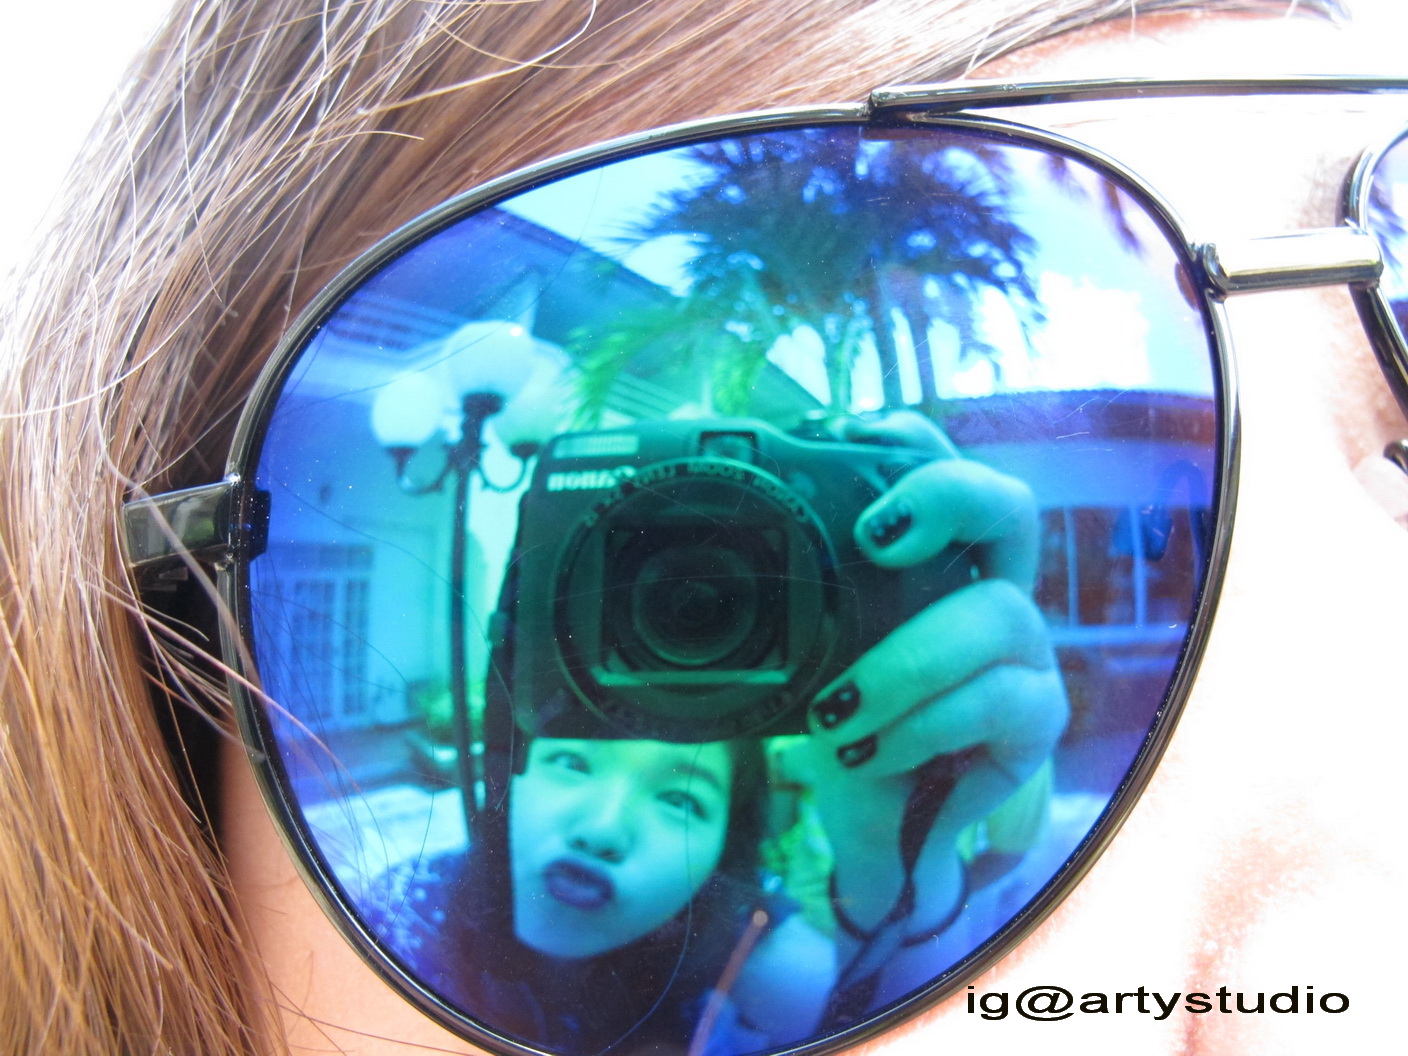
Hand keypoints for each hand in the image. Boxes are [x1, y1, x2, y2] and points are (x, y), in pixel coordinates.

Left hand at [800, 416, 1068, 934]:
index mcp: (928, 554)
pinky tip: (870, 753)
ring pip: (995, 615)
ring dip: (906, 665)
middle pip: (1005, 507)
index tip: (848, 442)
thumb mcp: (795, 658)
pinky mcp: (1035, 716)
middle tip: (874, 539)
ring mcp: (1022, 648)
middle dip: (948, 499)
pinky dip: (924, 727)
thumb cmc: (841, 711)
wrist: (877, 808)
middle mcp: (985, 583)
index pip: (937, 464)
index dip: (908, 442)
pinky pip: (1002, 702)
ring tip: (833, 716)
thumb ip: (760, 611)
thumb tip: (667, 569)